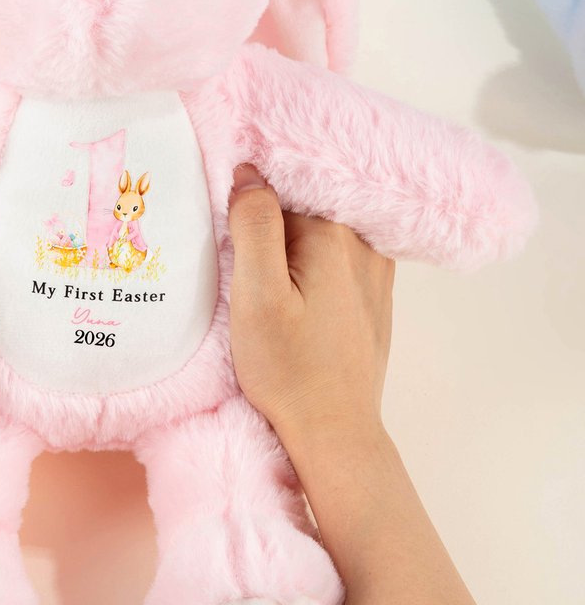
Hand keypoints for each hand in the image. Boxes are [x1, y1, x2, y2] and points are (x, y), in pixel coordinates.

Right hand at [228, 164, 394, 446]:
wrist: (334, 432)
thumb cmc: (289, 370)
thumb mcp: (256, 297)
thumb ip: (254, 227)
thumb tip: (248, 173)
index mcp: (333, 236)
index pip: (279, 191)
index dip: (248, 205)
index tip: (228, 231)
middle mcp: (363, 245)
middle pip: (301, 209)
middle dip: (269, 224)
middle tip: (240, 260)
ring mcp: (375, 270)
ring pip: (319, 232)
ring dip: (290, 244)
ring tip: (266, 278)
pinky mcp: (373, 295)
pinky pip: (337, 256)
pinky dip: (311, 261)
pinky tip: (294, 291)